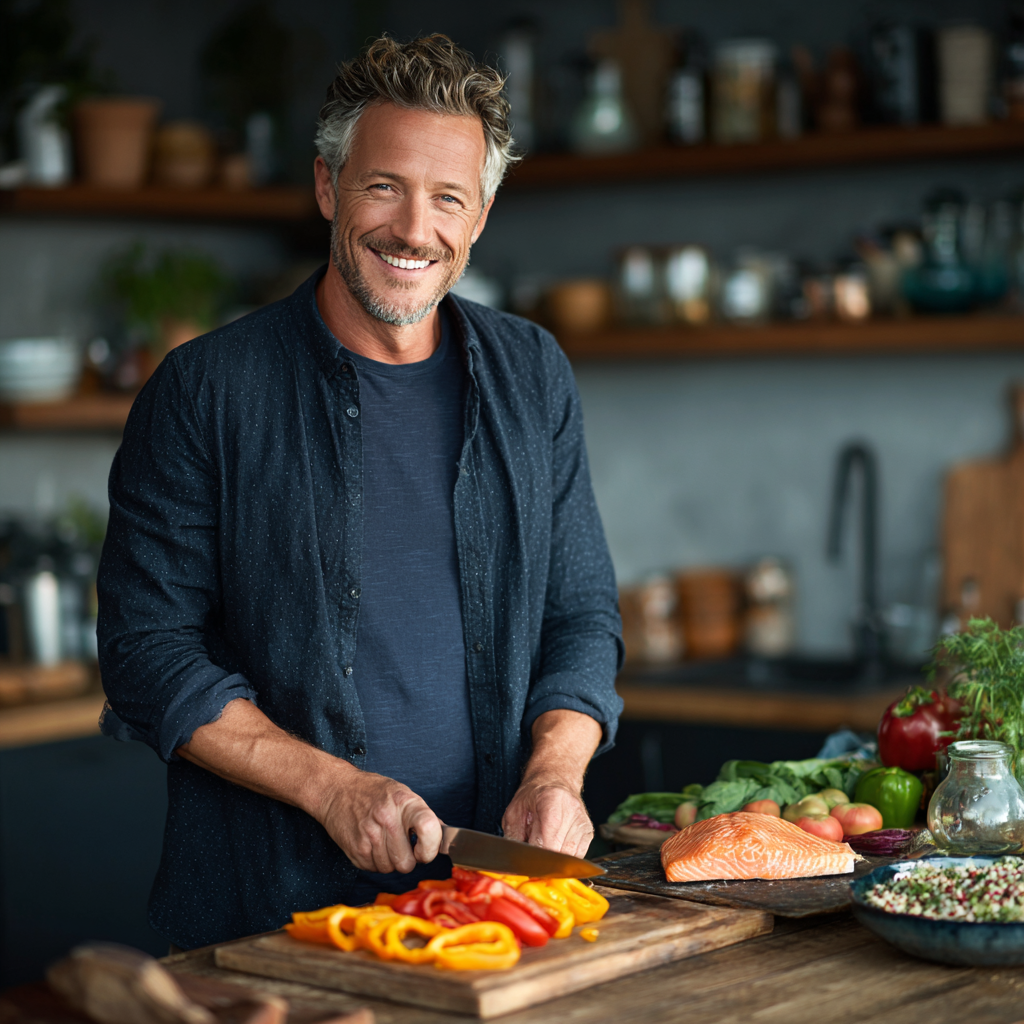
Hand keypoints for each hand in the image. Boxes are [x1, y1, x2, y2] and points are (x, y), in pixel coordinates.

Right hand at [315, 767, 442, 873]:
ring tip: (384, 841)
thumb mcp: (403, 794)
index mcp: (405, 803)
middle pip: (407, 863)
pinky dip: (375, 861)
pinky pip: (374, 869)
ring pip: (390, 869)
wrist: (337, 789)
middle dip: (407, 859)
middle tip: (402, 845)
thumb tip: (446, 837)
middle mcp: (387, 819)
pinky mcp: (355, 849)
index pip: (429, 829)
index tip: (426, 849)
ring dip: (390, 860)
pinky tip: (372, 843)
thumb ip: (423, 816)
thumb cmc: (374, 791)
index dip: (431, 847)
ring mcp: (369, 835)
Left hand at [502, 776, 593, 857]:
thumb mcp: (515, 811)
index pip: (545, 843)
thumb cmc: (533, 795)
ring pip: (567, 857)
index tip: (526, 861)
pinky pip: (576, 855)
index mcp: (551, 801)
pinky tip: (556, 842)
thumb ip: (513, 836)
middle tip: (533, 849)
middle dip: (542, 857)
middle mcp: (571, 811)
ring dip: (554, 857)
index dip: (533, 857)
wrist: (554, 780)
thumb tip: (517, 861)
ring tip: (545, 841)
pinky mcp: (588, 831)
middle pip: (557, 852)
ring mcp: (582, 822)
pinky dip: (564, 855)